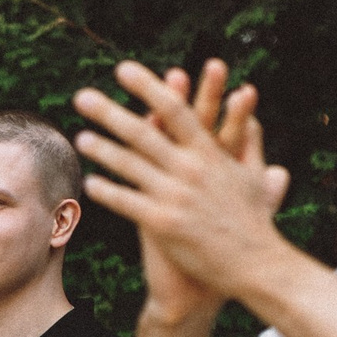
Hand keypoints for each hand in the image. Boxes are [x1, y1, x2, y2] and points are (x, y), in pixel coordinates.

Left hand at [74, 59, 292, 312]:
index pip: (174, 110)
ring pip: (129, 166)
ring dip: (102, 150)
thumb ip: (250, 141)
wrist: (256, 266)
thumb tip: (251, 115)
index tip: (123, 70)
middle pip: (142, 133)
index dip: (147, 87)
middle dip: (109, 112)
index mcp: (209, 153)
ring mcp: (175, 196)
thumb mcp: (255, 176)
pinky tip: (89, 183)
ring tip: (80, 138)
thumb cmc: (256, 221)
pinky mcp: (163, 224)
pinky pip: (127, 203)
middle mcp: (190, 169)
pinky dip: (107, 192)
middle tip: (81, 96)